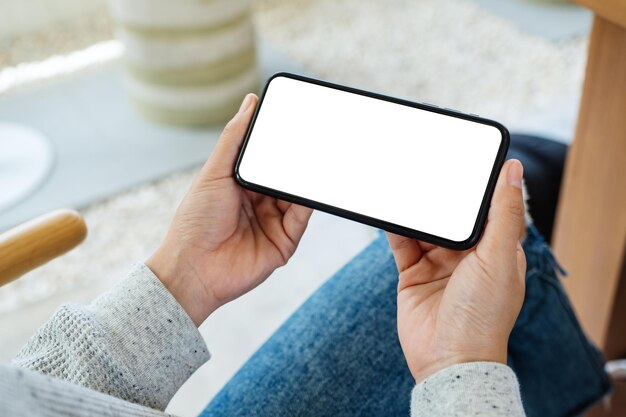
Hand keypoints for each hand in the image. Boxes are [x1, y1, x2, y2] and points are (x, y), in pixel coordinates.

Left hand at [147, 94, 312, 325]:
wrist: (194, 268)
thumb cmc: (195, 220)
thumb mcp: (214, 172)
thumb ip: (234, 138)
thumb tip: (250, 101)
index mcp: (242, 184)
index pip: (268, 158)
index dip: (281, 141)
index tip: (296, 119)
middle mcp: (261, 202)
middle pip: (286, 175)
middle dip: (298, 158)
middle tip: (314, 135)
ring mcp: (274, 222)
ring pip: (298, 194)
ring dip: (306, 177)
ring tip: (318, 156)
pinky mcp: (285, 242)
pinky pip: (303, 216)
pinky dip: (309, 200)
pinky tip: (312, 183)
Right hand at [387, 159, 526, 381]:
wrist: (447, 359)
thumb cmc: (483, 315)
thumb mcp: (499, 258)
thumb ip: (504, 213)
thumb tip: (514, 169)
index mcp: (496, 250)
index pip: (486, 208)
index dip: (475, 186)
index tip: (463, 160)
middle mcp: (468, 256)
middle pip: (451, 216)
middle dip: (439, 196)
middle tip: (426, 167)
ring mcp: (438, 265)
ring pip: (424, 227)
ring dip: (416, 210)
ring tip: (403, 186)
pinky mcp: (413, 274)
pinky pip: (402, 243)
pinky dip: (396, 228)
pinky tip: (390, 212)